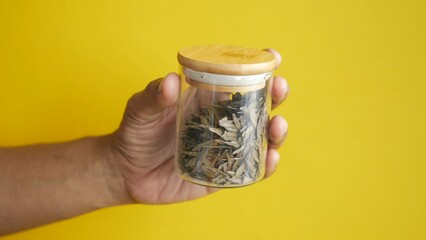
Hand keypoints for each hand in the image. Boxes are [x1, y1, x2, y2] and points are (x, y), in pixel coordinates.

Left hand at [110, 49, 288, 203]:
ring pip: (260, 138)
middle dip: (275, 95)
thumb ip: (153, 96)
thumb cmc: (135, 135)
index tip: (272, 56)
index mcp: (205, 101)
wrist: (127, 173)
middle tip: (279, 88)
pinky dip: (264, 165)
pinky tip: (270, 159)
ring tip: (276, 125)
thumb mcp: (140, 111)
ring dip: (276, 131)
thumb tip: (171, 80)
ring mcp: (224, 149)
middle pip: (256, 107)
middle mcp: (221, 123)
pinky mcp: (223, 175)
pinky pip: (249, 170)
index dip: (257, 67)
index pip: (236, 80)